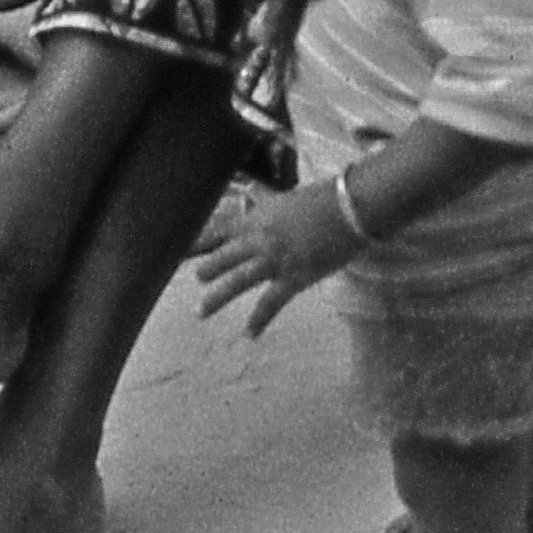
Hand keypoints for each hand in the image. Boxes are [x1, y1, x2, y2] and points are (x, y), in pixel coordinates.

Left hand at [189, 181, 362, 335]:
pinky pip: (270, 302)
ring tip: (201, 311)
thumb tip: (254, 199)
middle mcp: (260, 238)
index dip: (200, 241)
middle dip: (207, 269)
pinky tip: (250, 333)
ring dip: (218, 296)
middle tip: (195, 280)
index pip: (220, 229)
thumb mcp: (286, 199)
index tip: (182, 248)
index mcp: (257, 217)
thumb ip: (266, 205)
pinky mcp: (293, 277)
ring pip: (238, 280)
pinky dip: (258, 320)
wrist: (349, 207)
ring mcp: (275, 259)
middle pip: (224, 256)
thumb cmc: (323, 200)